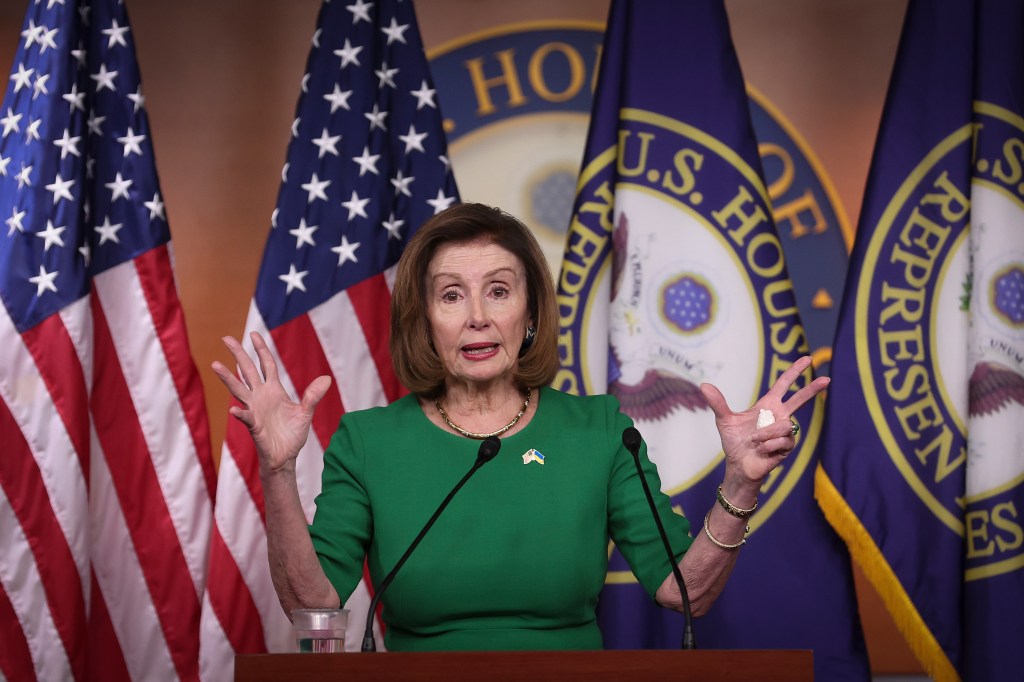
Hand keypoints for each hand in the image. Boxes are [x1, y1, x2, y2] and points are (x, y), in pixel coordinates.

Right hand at [211, 332, 331, 473]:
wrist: (285, 456)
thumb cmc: (292, 435)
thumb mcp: (305, 412)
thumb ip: (313, 396)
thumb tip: (326, 378)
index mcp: (274, 390)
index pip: (266, 365)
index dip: (261, 349)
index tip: (253, 334)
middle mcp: (261, 396)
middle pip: (248, 370)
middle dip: (238, 354)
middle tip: (226, 338)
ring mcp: (254, 409)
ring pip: (239, 390)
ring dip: (228, 378)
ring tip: (215, 365)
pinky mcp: (254, 426)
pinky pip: (245, 417)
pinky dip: (240, 414)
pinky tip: (234, 410)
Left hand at [699, 356, 827, 485]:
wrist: (738, 465)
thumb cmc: (734, 442)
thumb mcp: (724, 420)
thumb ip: (718, 403)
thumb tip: (704, 385)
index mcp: (768, 406)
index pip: (784, 385)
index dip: (794, 372)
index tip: (807, 359)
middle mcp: (780, 416)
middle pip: (801, 400)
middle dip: (813, 389)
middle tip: (828, 379)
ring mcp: (785, 432)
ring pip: (785, 425)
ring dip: (766, 433)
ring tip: (754, 440)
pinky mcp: (787, 447)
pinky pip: (783, 441)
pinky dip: (768, 445)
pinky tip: (762, 450)